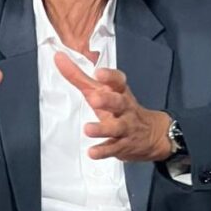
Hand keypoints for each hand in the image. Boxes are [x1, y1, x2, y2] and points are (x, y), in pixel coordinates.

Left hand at [54, 52, 172, 161]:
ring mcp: (125, 127)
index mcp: (119, 92)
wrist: (151, 135)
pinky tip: (92, 153)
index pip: (118, 81)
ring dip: (102, 128)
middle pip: (119, 102)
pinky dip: (103, 151)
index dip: (110, 76)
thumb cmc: (119, 108)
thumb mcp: (102, 91)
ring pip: (116, 127)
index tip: (98, 72)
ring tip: (88, 129)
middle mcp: (124, 108)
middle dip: (107, 100)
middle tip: (94, 99)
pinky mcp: (123, 146)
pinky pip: (113, 149)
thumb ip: (79, 76)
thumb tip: (58, 57)